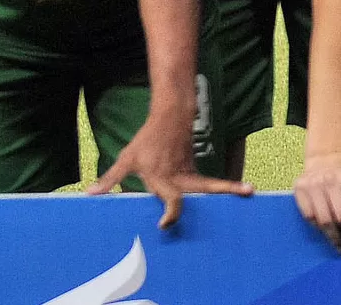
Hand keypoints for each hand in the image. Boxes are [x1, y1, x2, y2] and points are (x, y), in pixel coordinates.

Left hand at [87, 116, 253, 228]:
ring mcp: (192, 171)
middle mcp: (182, 176)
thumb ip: (111, 178)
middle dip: (226, 188)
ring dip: (229, 187)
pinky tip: (234, 191)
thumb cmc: (147, 139)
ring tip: (250, 190)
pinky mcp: (195, 169)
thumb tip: (90, 194)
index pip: (171, 198)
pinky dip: (219, 187)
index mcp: (163, 177)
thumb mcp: (127, 158)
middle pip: (207, 186)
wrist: (171, 115)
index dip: (170, 213)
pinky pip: (206, 183)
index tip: (165, 224)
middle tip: (248, 190)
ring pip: (210, 184)